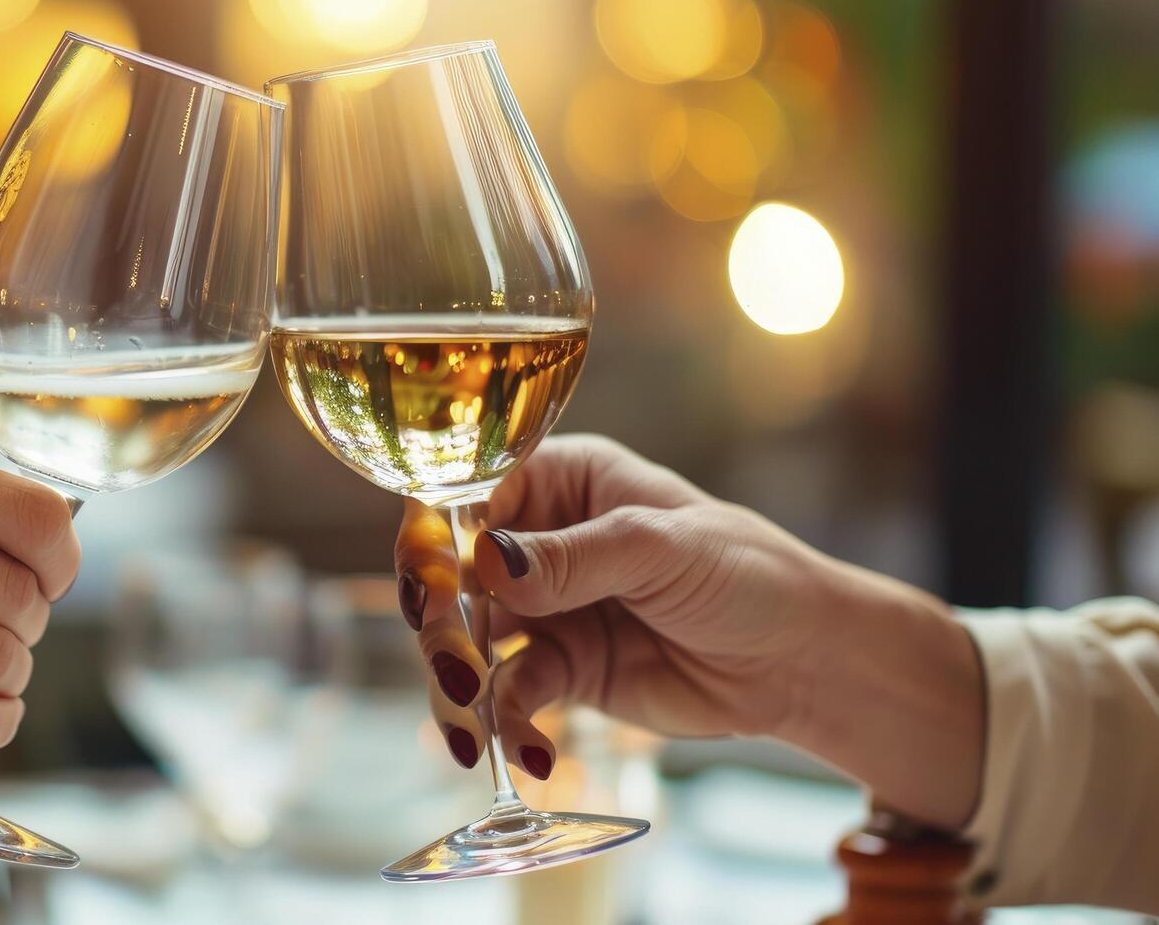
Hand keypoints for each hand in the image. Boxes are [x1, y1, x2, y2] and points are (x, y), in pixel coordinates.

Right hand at [396, 434, 983, 827]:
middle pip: (454, 574)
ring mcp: (546, 608)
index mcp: (563, 480)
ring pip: (468, 641)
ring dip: (461, 685)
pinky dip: (508, 727)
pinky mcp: (563, 671)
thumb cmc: (748, 575)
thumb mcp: (662, 549)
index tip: (432, 584)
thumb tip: (488, 563)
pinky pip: (511, 697)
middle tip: (453, 668)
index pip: (468, 495)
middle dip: (441, 625)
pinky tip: (530, 756)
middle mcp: (541, 540)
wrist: (804, 662)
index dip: (436, 536)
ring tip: (474, 728)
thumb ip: (573, 557)